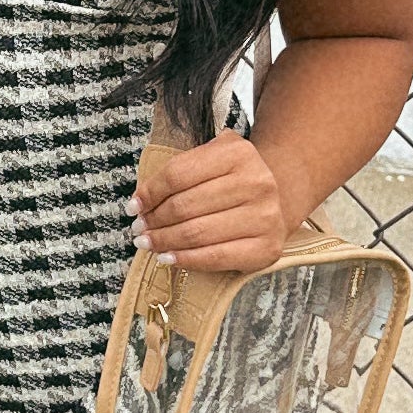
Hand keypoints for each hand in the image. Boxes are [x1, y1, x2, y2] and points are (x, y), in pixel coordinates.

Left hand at [133, 134, 295, 275]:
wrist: (278, 200)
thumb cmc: (232, 181)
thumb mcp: (211, 159)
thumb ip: (179, 171)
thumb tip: (140, 201)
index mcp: (238, 153)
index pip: (178, 174)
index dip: (150, 192)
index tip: (134, 206)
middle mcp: (257, 182)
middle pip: (185, 206)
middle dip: (154, 220)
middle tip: (139, 229)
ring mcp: (265, 216)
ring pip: (196, 233)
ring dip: (164, 241)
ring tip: (148, 243)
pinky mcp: (267, 248)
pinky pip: (215, 257)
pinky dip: (185, 259)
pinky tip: (168, 258)